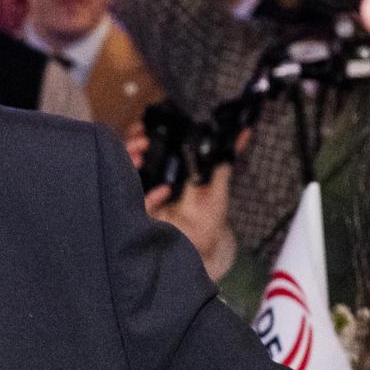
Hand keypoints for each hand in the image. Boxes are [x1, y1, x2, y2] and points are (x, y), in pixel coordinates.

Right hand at [138, 130, 248, 282]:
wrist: (204, 246)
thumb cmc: (208, 215)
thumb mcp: (219, 184)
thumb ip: (227, 159)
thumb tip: (244, 133)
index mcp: (167, 168)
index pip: (147, 143)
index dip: (143, 131)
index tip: (147, 123)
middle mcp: (151, 179)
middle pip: (130, 154)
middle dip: (132, 142)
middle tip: (142, 138)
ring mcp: (143, 195)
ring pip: (126, 173)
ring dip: (130, 161)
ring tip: (140, 156)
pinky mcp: (142, 215)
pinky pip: (140, 202)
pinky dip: (150, 195)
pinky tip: (163, 190)